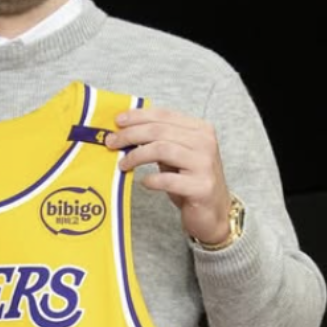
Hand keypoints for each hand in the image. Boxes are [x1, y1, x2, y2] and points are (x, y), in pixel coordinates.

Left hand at [104, 106, 231, 244]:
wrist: (214, 212)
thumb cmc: (190, 181)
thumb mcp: (177, 155)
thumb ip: (159, 140)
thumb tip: (124, 131)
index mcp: (200, 129)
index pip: (164, 115)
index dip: (138, 116)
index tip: (117, 121)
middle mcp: (205, 143)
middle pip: (159, 130)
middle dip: (131, 135)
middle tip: (112, 143)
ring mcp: (204, 165)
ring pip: (162, 149)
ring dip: (137, 156)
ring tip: (123, 164)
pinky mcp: (201, 187)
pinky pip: (168, 180)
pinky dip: (152, 180)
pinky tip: (144, 182)